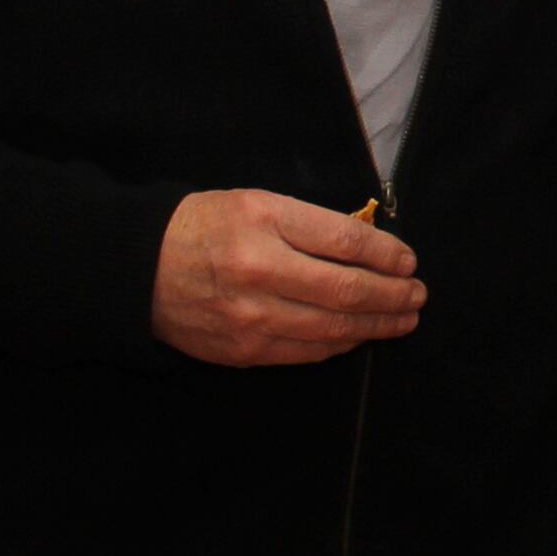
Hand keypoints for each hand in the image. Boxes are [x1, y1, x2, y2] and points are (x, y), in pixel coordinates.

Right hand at [153, 191, 425, 365]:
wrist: (139, 270)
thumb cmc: (204, 227)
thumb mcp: (255, 204)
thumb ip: (310, 223)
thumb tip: (369, 246)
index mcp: (263, 222)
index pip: (346, 241)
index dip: (387, 254)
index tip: (408, 261)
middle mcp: (260, 271)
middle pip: (347, 291)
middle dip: (393, 296)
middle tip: (417, 295)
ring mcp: (252, 318)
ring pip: (334, 328)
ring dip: (377, 325)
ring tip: (402, 318)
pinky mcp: (245, 351)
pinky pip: (308, 352)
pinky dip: (341, 343)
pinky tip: (358, 335)